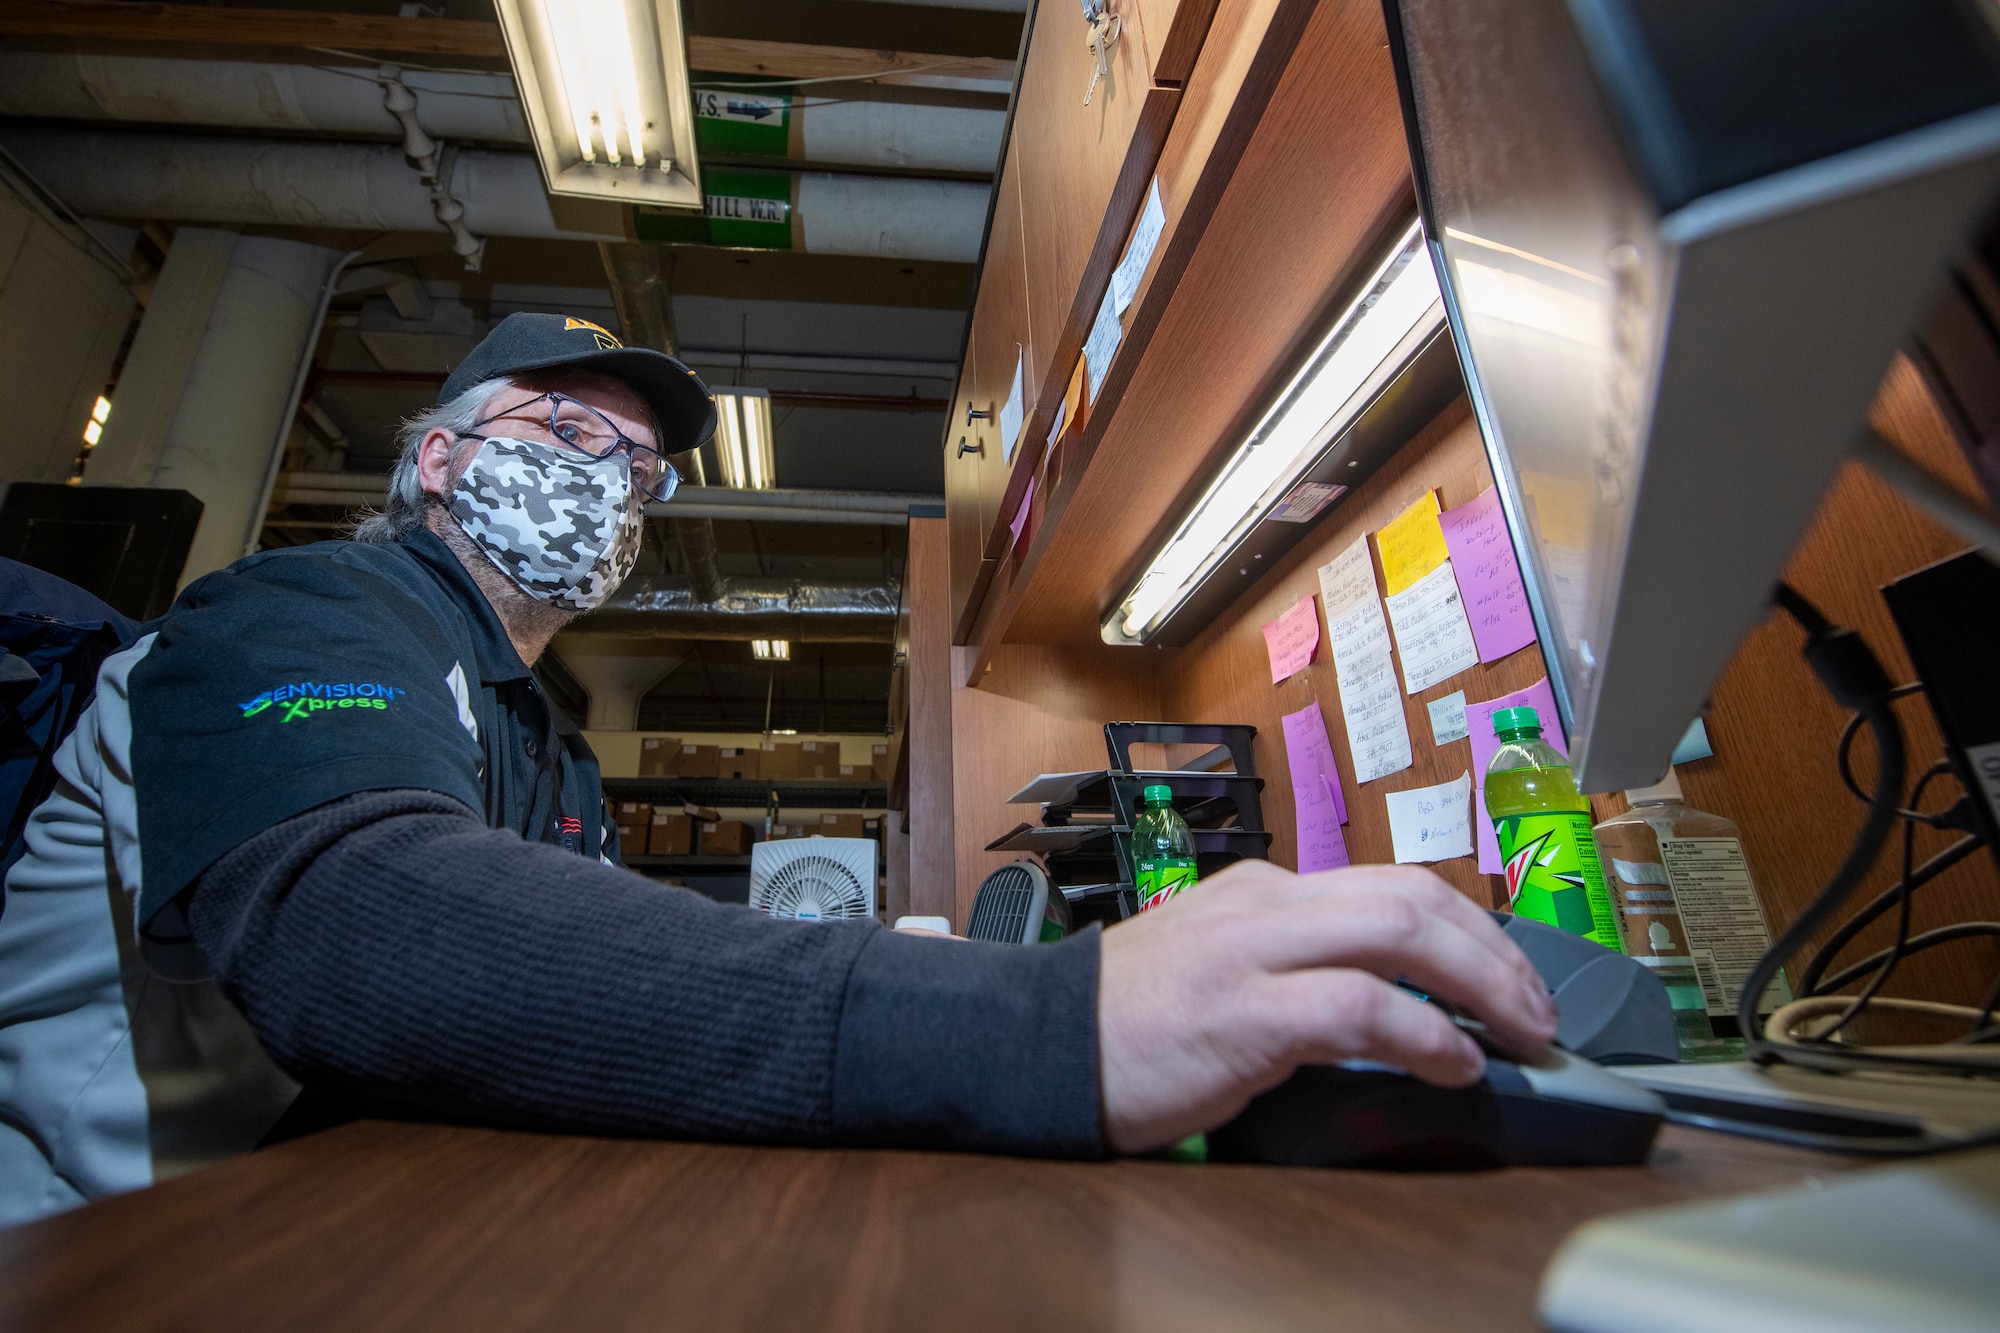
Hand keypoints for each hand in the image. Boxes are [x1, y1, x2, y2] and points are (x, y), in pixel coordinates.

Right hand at [1096, 860, 1557, 1153]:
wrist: (1035, 1044)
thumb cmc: (1128, 1023)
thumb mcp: (1219, 967)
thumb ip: (1292, 967)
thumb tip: (1390, 1005)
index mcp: (1262, 891)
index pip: (1391, 885)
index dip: (1468, 930)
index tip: (1507, 977)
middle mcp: (1265, 902)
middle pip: (1412, 893)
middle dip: (1495, 949)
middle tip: (1537, 1009)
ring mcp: (1253, 950)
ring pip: (1401, 928)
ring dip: (1482, 982)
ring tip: (1518, 1032)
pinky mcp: (1244, 1011)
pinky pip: (1360, 1006)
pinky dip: (1425, 1034)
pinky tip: (1453, 1066)